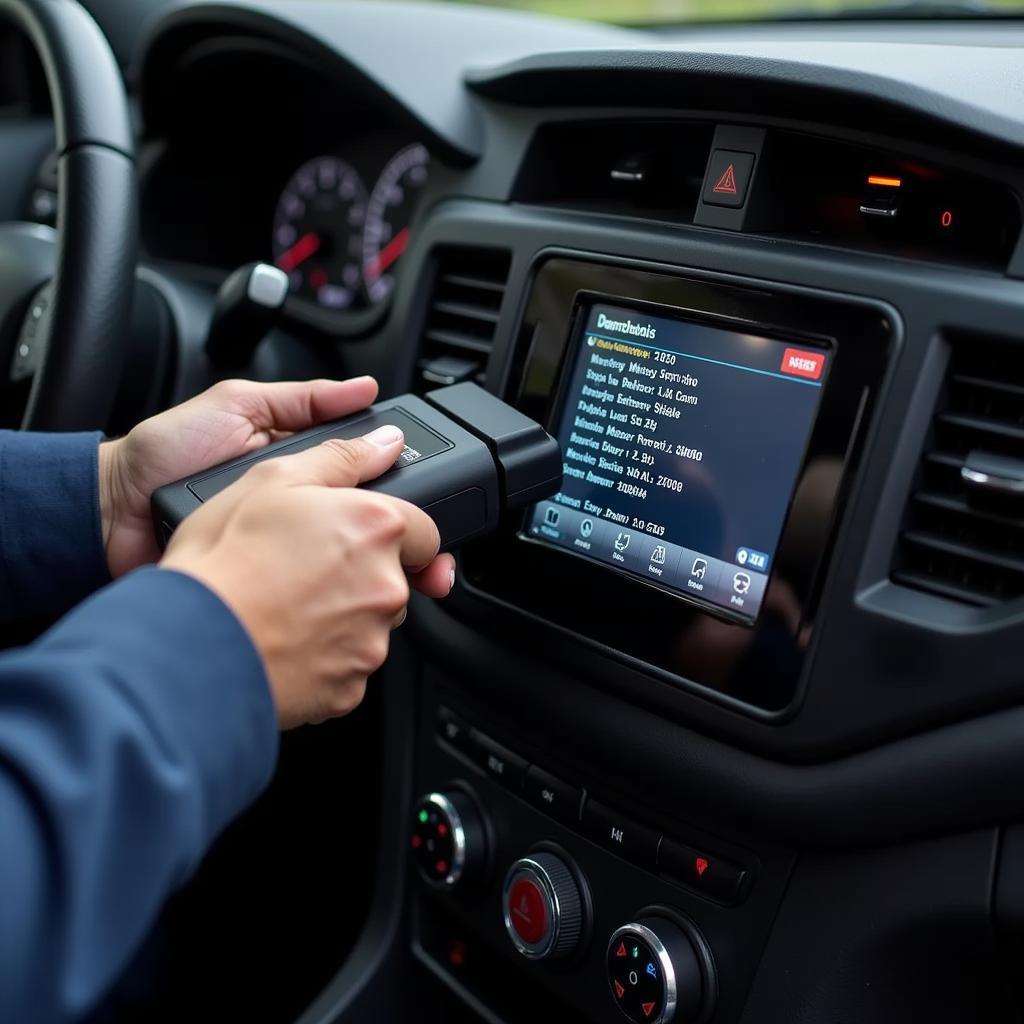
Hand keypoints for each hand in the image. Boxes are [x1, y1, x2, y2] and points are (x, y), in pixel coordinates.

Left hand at [98, 377, 379, 577]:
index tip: (413, 464)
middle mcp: (295, 499)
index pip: (355, 459)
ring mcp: (283, 538)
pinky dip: (312, 570)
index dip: (384, 462)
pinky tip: (327, 568)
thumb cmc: (165, 453)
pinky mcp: (266, 571)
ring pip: (334, 542)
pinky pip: (301, 570)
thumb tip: (362, 388)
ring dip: (347, 542)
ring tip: (366, 538)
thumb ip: (300, 397)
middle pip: (354, 505)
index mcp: (295, 456)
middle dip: (375, 510)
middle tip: (392, 511)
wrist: (112, 511)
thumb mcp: (237, 404)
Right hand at [160, 427, 453, 727]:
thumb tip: (384, 443)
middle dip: (363, 573)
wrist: (188, 644)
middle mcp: (385, 587)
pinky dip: (324, 655)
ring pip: (371, 624)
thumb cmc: (222, 562)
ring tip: (286, 603)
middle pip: (397, 578)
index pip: (425, 531)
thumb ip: (341, 457)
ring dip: (343, 614)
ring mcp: (370, 642)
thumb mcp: (272, 479)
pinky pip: (348, 666)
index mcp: (376, 528)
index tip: (362, 536)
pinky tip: (283, 637)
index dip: (391, 531)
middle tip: (306, 568)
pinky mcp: (349, 688)